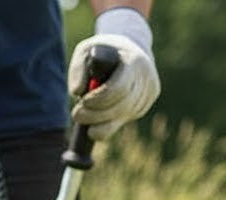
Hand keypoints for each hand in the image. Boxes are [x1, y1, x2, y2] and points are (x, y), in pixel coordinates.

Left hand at [69, 9, 159, 141]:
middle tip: (77, 115)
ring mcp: (148, 93)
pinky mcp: (145, 105)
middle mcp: (146, 78)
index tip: (83, 101)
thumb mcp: (86, 52)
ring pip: (121, 118)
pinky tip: (99, 113)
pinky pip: (123, 120)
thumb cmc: (102, 52)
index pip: (119, 88)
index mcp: (134, 61)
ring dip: (98, 122)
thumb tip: (78, 91)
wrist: (126, 51)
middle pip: (121, 107)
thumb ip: (79, 69)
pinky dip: (107, 122)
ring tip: (83, 115)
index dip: (99, 99)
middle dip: (95, 115)